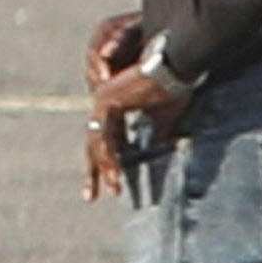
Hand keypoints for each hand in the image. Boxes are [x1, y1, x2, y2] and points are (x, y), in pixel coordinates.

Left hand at [79, 12, 186, 197]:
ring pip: (98, 143)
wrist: (171, 65)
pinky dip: (109, 153)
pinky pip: (105, 134)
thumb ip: (159, 131)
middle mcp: (105, 107)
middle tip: (90, 197)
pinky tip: (112, 170)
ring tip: (111, 189)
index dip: (108, 164)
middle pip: (95, 145)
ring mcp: (102, 103)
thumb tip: (162, 146)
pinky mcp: (106, 101)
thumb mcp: (164, 116)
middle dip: (94, 171)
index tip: (111, 188)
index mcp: (117, 111)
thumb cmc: (170, 86)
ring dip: (104, 167)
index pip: (107, 142)